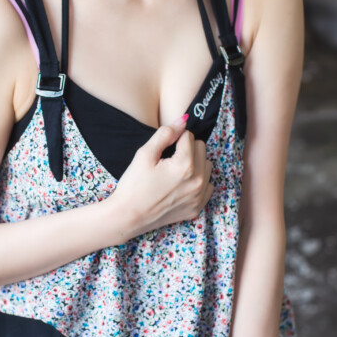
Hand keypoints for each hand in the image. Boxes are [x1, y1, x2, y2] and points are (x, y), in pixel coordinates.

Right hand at [111, 115, 213, 239]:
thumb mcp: (144, 154)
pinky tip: (181, 185)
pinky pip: (208, 185)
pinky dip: (198, 181)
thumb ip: (165, 134)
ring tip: (175, 171)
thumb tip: (183, 120)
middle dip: (186, 149)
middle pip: (201, 148)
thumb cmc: (134, 185)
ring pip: (207, 166)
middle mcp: (198, 181)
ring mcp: (199, 196)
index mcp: (185, 165)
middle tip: (168, 160)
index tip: (163, 150)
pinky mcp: (197, 207)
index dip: (174, 139)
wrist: (128, 216)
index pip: (189, 136)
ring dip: (195, 164)